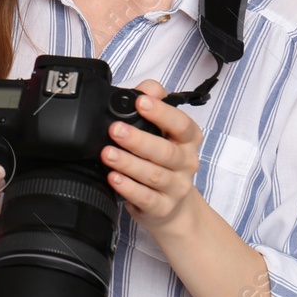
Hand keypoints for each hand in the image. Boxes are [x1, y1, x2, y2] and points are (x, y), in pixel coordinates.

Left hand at [100, 79, 203, 233]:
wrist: (175, 208)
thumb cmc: (164, 161)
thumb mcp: (163, 132)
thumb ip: (155, 104)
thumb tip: (149, 88)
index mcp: (187, 140)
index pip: (182, 124)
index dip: (162, 113)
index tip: (140, 102)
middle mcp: (185, 163)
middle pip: (166, 152)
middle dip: (139, 140)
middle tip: (115, 130)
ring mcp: (176, 187)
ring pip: (154, 175)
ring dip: (129, 163)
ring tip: (108, 154)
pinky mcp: (162, 208)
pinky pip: (146, 198)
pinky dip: (129, 188)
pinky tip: (114, 178)